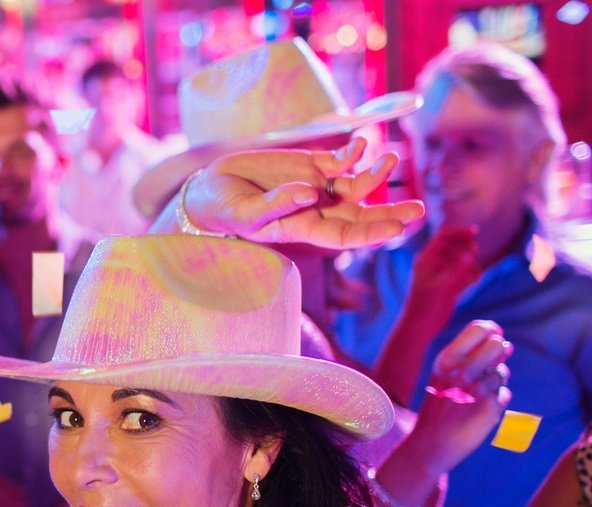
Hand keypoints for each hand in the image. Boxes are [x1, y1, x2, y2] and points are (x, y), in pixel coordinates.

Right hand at [180, 136, 424, 248]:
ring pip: (357, 186)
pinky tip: (363, 144)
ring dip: (377, 175)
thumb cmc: (224, 209)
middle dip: (390, 212)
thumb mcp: (245, 213)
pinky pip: (341, 160)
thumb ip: (277, 205)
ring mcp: (316, 186)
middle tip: (419, 209)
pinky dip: (354, 152)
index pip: (345, 237)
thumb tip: (310, 193)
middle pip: (361, 215)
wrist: (211, 187)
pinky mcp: (311, 164)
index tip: (397, 229)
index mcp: (303, 229)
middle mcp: (316, 210)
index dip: (372, 234)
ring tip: (392, 160)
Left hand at [405, 225, 479, 327]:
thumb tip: (472, 251)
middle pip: (456, 245)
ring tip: (473, 277)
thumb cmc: (425, 305)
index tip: (474, 232)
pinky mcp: (451, 284)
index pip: (444, 236)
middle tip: (473, 259)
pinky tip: (472, 282)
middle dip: (467, 249)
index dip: (459, 231)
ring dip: (471, 264)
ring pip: (462, 259)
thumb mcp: (443, 286)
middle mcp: (435, 263)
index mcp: (427, 258)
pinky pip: (465, 272)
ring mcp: (443, 273)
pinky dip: (471, 274)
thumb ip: (457, 269)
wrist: (421, 325)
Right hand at [413, 320, 512, 474]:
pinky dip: (496, 402)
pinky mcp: (491, 408)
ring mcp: (477, 390)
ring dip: (495, 383)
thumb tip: (506, 343)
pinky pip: (504, 394)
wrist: (430, 444)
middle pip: (498, 345)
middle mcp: (461, 371)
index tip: (491, 339)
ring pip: (502, 373)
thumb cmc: (438, 406)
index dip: (491, 331)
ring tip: (475, 397)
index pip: (479, 328)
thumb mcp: (443, 376)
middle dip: (499, 354)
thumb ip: (471, 357)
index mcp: (446, 360)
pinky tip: (479, 411)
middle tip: (485, 369)